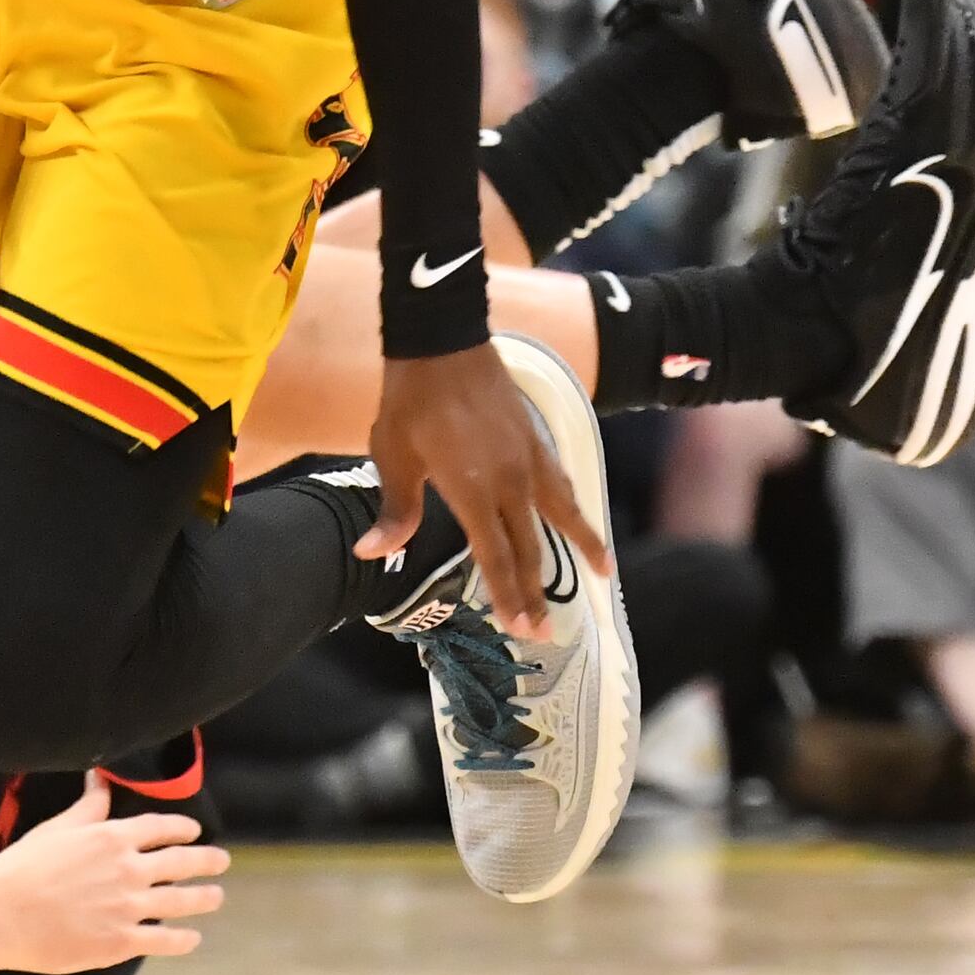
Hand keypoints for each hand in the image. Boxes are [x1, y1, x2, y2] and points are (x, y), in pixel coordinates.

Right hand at [0, 777, 226, 974]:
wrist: (1, 915)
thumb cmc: (22, 868)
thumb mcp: (57, 828)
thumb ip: (87, 807)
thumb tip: (99, 778)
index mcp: (112, 838)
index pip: (160, 828)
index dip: (183, 829)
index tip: (195, 832)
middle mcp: (129, 869)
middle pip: (181, 862)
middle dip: (206, 861)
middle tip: (222, 862)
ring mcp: (129, 907)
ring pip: (180, 901)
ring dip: (203, 898)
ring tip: (216, 897)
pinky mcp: (122, 942)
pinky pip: (163, 940)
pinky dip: (182, 940)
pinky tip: (192, 939)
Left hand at [365, 343, 604, 641]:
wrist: (442, 342)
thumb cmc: (410, 401)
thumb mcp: (393, 456)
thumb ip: (395, 511)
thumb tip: (371, 554)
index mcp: (473, 491)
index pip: (496, 557)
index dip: (509, 596)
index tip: (522, 630)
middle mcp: (510, 481)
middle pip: (529, 548)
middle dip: (537, 593)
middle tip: (545, 632)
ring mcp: (529, 459)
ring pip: (560, 515)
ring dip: (579, 548)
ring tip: (603, 575)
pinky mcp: (535, 439)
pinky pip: (562, 483)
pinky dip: (576, 507)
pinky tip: (581, 517)